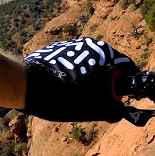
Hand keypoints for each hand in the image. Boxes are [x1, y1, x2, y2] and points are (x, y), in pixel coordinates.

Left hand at [22, 38, 138, 121]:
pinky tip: (63, 88)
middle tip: (98, 100)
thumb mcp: (97, 110)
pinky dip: (74, 74)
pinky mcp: (57, 49)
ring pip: (90, 64)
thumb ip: (115, 110)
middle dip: (107, 82)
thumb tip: (119, 111)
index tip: (121, 98)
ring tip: (76, 95)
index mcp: (106, 55)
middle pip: (110, 65)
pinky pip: (74, 62)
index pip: (128, 68)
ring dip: (89, 78)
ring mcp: (73, 45)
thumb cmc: (65, 97)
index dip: (127, 85)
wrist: (26, 85)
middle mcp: (92, 45)